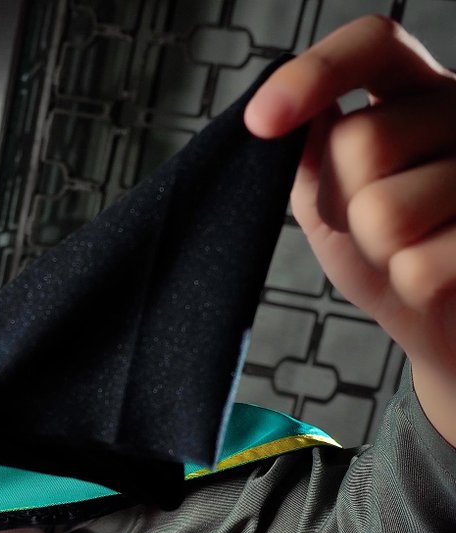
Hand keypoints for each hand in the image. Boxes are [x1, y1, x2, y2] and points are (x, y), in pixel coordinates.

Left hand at [245, 16, 455, 444]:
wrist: (445, 321)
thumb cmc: (385, 253)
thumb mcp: (330, 193)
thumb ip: (311, 151)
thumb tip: (275, 113)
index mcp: (418, 93)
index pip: (374, 45)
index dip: (315, 74)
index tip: (261, 121)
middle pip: (360, 143)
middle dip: (342, 204)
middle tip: (371, 228)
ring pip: (385, 212)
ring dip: (379, 253)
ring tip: (409, 252)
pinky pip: (421, 268)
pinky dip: (412, 288)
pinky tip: (440, 280)